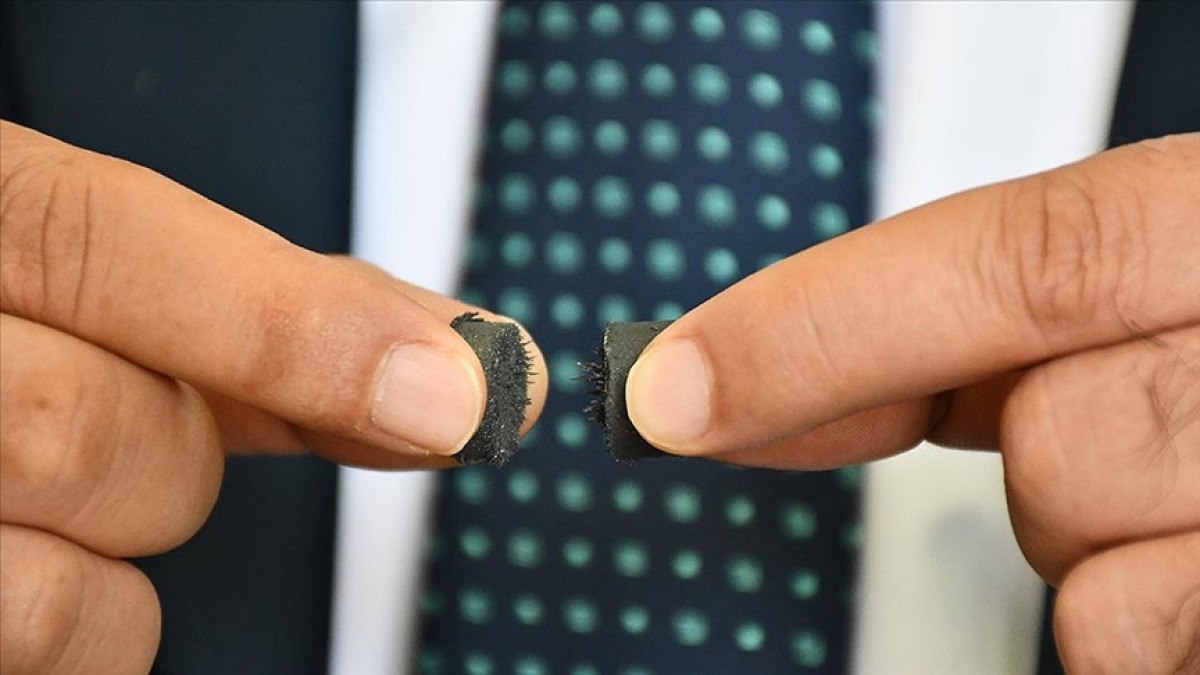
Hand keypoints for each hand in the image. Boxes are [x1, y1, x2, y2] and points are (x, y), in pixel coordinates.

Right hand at [0, 121, 545, 672]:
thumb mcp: (80, 279)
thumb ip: (255, 313)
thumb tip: (447, 356)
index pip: (111, 244)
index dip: (299, 326)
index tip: (465, 389)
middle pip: (110, 434)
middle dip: (174, 444)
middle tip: (139, 416)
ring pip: (74, 585)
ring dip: (118, 551)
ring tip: (47, 494)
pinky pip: (47, 650)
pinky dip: (78, 624)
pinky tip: (26, 557)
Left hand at [626, 134, 1198, 671]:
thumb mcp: (1154, 283)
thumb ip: (984, 313)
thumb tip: (776, 373)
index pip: (1017, 255)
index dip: (816, 326)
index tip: (670, 389)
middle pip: (1057, 443)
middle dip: (1039, 466)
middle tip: (1121, 442)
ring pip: (1096, 572)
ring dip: (1105, 558)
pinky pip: (1141, 648)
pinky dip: (1147, 630)